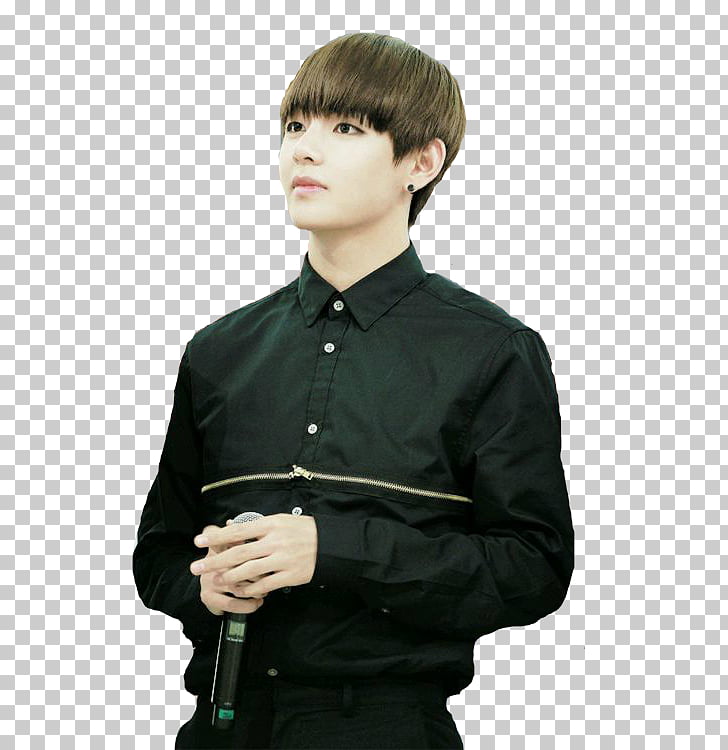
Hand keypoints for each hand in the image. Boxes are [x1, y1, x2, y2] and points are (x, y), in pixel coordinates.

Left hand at [189, 514, 317, 598]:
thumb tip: (232, 528)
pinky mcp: (290, 576)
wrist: (330, 545)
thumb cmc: (303, 530)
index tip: (199, 540)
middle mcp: (275, 541)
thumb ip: (258, 526)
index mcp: (271, 524)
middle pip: (239, 552)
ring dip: (229, 577)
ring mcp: (283, 560)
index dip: (217, 536)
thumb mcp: (282, 520)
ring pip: (249, 570)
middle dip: (215, 560)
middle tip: (197, 567)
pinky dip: (250, 589)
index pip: (238, 530)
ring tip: (215, 579)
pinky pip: (265, 585)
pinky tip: (240, 590)